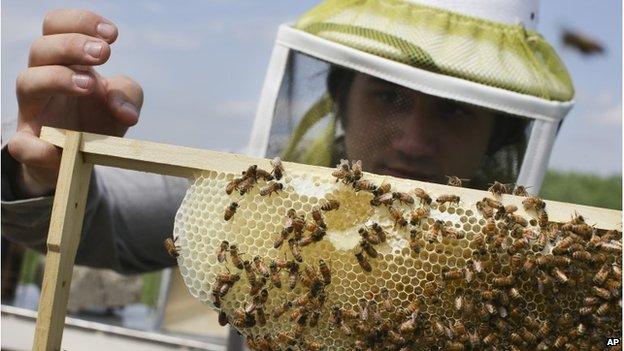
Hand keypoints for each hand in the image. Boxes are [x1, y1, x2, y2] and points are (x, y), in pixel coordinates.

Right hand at [7, 9, 143, 196]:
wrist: (84, 159)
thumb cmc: (99, 120)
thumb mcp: (124, 104)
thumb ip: (130, 97)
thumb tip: (125, 111)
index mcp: (64, 62)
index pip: (57, 26)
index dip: (81, 22)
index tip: (113, 35)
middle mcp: (42, 80)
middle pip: (41, 48)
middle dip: (73, 44)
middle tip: (104, 53)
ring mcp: (33, 112)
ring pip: (27, 82)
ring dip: (57, 78)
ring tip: (89, 85)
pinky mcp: (30, 146)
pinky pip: (22, 144)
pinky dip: (36, 146)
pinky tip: (57, 148)